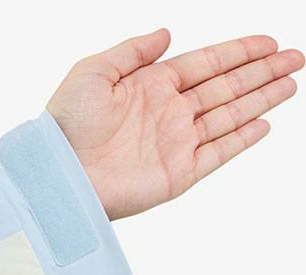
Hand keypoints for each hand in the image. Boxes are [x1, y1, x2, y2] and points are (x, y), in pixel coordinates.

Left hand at [47, 30, 303, 218]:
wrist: (60, 173)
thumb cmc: (66, 124)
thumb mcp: (94, 71)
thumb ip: (133, 51)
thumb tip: (167, 34)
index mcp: (151, 85)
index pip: (206, 64)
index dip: (238, 52)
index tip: (268, 43)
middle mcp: (169, 113)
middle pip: (226, 87)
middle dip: (261, 72)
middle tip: (296, 58)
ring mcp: (176, 143)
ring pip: (229, 116)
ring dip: (261, 100)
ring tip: (290, 84)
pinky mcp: (178, 173)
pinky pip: (218, 153)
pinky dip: (242, 139)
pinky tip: (264, 124)